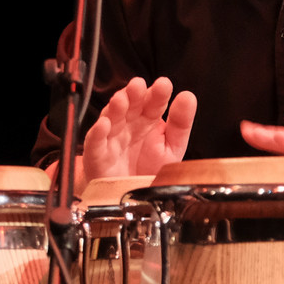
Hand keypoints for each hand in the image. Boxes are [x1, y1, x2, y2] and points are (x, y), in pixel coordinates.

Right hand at [81, 77, 197, 179]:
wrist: (129, 198)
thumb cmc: (148, 169)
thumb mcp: (172, 148)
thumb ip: (180, 124)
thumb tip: (188, 96)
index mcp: (148, 121)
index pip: (153, 102)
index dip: (157, 94)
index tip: (163, 85)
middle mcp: (129, 125)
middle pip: (130, 105)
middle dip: (133, 94)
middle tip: (138, 85)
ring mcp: (112, 138)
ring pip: (111, 118)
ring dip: (115, 108)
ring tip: (122, 100)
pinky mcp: (97, 155)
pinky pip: (95, 142)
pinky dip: (98, 133)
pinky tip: (104, 125)